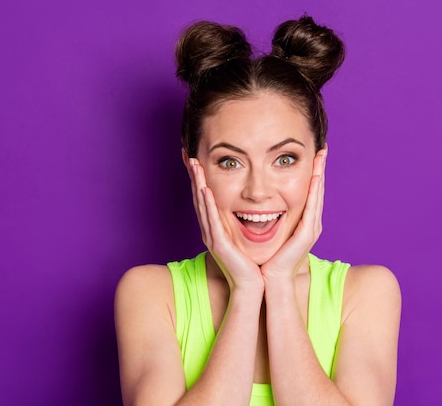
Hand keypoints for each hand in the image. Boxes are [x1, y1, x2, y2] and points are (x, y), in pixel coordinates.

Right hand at [186, 157, 263, 291]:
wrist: (252, 284)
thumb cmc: (250, 262)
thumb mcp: (244, 236)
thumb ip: (242, 221)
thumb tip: (251, 205)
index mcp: (215, 227)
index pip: (205, 198)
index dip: (199, 178)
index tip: (196, 160)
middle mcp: (210, 230)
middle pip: (199, 198)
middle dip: (194, 176)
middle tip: (189, 156)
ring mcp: (212, 237)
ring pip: (202, 206)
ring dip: (198, 184)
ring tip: (195, 166)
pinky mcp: (218, 244)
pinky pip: (211, 220)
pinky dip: (208, 205)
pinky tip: (205, 190)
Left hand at [260, 147, 326, 280]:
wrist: (272, 280)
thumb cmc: (270, 259)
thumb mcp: (273, 233)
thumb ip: (274, 220)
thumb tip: (265, 206)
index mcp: (304, 223)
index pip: (311, 193)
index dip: (314, 174)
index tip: (315, 156)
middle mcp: (312, 223)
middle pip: (318, 190)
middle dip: (321, 169)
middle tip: (323, 149)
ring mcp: (312, 228)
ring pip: (318, 195)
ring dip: (320, 174)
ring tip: (322, 156)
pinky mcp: (308, 233)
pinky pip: (313, 207)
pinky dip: (315, 190)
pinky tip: (315, 176)